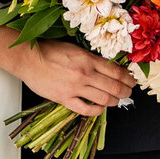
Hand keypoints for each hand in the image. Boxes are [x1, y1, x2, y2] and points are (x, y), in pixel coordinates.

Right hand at [22, 41, 136, 116]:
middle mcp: (84, 74)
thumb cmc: (48, 50)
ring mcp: (75, 88)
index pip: (115, 71)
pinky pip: (85, 109)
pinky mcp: (65, 99)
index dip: (127, 78)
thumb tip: (106, 66)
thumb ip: (90, 58)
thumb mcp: (74, 48)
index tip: (131, 80)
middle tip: (129, 92)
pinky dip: (97, 110)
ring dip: (115, 101)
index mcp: (87, 59)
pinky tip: (101, 108)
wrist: (28, 59)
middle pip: (114, 86)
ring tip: (117, 101)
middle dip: (125, 91)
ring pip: (104, 99)